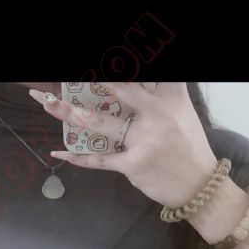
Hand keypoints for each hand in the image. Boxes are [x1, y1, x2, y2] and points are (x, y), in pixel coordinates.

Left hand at [29, 82, 217, 208]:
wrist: (197, 186)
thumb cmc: (188, 149)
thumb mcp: (183, 114)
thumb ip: (163, 95)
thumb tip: (132, 87)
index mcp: (172, 100)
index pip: (152, 75)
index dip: (128, 66)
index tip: (113, 62)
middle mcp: (158, 116)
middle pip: (122, 90)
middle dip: (101, 80)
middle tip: (78, 76)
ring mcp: (143, 141)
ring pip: (100, 123)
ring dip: (72, 113)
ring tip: (51, 105)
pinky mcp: (132, 164)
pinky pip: (99, 159)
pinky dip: (77, 157)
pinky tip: (59, 152)